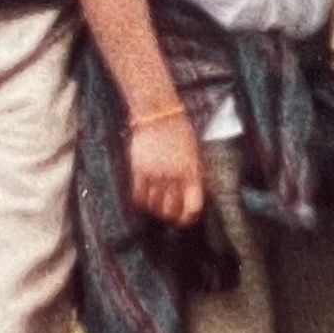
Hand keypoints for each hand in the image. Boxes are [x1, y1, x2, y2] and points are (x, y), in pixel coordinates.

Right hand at [125, 109, 206, 225]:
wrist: (158, 113)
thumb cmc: (179, 130)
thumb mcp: (194, 153)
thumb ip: (193, 174)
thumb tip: (191, 194)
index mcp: (192, 172)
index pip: (192, 206)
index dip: (189, 217)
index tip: (186, 219)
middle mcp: (174, 176)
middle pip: (171, 210)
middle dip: (171, 215)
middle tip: (169, 214)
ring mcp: (156, 174)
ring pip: (154, 205)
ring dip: (156, 209)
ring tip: (156, 206)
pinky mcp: (139, 170)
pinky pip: (139, 195)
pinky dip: (142, 201)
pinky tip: (145, 199)